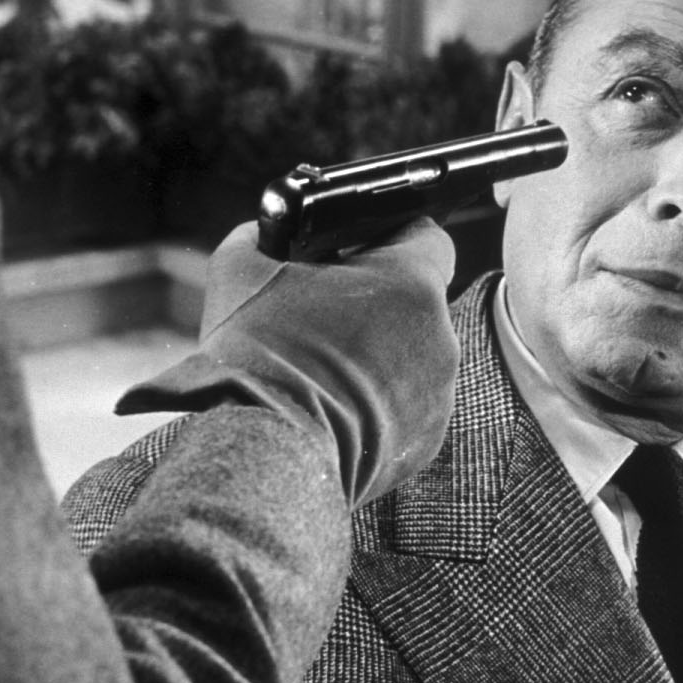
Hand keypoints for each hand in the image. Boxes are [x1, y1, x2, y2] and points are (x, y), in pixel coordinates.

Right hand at [118, 218, 458, 505]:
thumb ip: (265, 235)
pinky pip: (407, 410)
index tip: (360, 253)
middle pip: (416, 304)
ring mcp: (439, 394)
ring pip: (413, 360)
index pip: (426, 238)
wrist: (266, 450)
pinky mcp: (427, 441)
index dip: (391, 240)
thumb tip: (269, 232)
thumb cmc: (258, 355)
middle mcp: (441, 337)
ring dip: (380, 360)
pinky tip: (335, 410)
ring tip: (324, 372)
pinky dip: (379, 408)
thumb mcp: (242, 268)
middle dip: (378, 306)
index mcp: (412, 282)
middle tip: (327, 318)